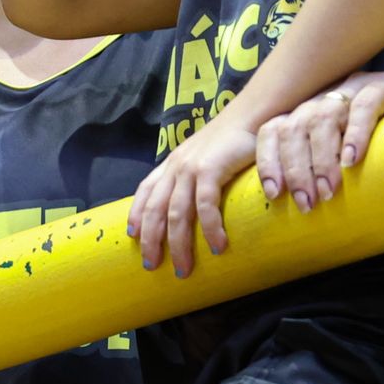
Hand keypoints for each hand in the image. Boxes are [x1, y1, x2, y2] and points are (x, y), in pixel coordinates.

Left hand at [127, 114, 256, 277]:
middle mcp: (176, 166)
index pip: (146, 191)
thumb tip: (193, 206)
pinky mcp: (210, 169)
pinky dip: (210, 229)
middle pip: (155, 209)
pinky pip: (205, 206)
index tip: (132, 236)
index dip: (137, 214)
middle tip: (151, 266)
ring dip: (178, 244)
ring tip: (183, 269)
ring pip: (176, 213)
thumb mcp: (204, 158)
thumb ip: (195, 177)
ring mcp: (190, 168)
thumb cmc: (232, 140)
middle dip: (151, 240)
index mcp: (172, 164)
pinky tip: (217, 246)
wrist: (251, 115)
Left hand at [254, 73, 383, 213]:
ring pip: (322, 117)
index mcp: (310, 114)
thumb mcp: (347, 164)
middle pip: (293, 127)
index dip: (268, 160)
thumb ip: (323, 178)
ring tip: (331, 190)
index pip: (273, 130)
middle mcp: (326, 98)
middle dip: (296, 169)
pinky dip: (355, 133)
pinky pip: (363, 105)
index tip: (275, 194)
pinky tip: (353, 159)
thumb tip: (300, 222)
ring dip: (321, 158)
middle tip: (308, 204)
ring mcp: (354, 88)